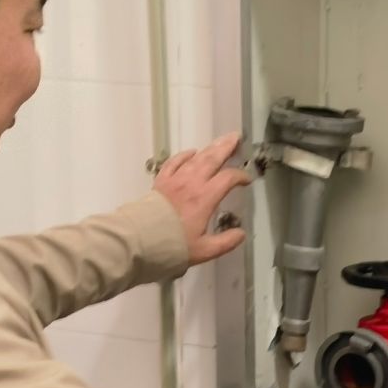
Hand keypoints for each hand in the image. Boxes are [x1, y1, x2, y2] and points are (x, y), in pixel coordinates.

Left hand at [153, 132, 250, 264]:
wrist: (140, 239)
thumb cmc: (174, 244)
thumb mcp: (204, 250)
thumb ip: (225, 242)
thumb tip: (240, 234)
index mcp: (205, 197)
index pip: (228, 179)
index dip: (240, 176)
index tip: (247, 180)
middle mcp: (192, 183)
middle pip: (212, 159)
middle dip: (226, 147)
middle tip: (236, 137)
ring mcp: (175, 180)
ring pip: (196, 158)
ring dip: (209, 148)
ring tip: (220, 141)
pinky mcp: (161, 181)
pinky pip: (174, 162)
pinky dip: (184, 155)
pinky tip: (191, 152)